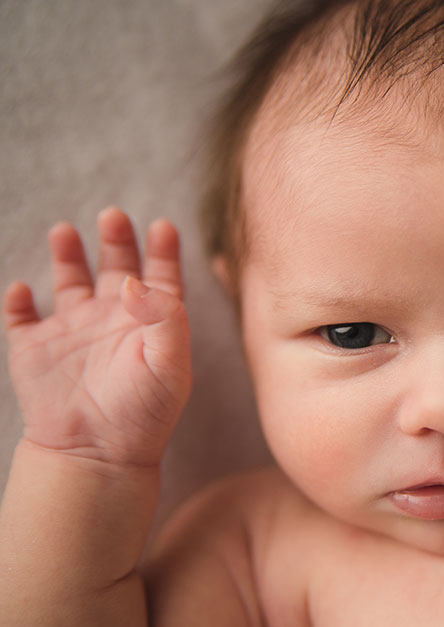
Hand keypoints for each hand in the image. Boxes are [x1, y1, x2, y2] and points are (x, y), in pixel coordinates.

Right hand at [3, 208, 190, 467]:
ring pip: (69, 281)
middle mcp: (114, 320)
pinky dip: (17, 300)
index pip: (161, 277)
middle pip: (117, 268)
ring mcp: (74, 332)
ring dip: (67, 255)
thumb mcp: (171, 365)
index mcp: (151, 323)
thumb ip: (164, 317)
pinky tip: (22, 289)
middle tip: (114, 215)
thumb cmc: (144, 413)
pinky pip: (20, 317)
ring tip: (65, 230)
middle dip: (116, 239)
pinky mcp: (35, 349)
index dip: (164, 250)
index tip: (164, 225)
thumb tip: (134, 279)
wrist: (98, 455)